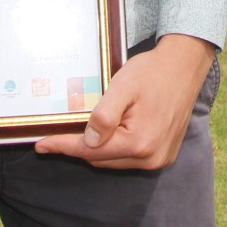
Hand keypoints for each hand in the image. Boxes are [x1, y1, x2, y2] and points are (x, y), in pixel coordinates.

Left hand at [33, 34, 214, 169]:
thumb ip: (104, 116)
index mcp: (139, 143)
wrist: (185, 65)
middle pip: (101, 160)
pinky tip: (108, 133)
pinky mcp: (165, 155)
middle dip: (79, 147)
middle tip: (57, 134)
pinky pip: (130, 158)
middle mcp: (151, 158)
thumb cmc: (152, 72)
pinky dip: (115, 149)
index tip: (41, 145)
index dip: (63, 146)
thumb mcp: (122, 87)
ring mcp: (160, 159)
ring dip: (98, 149)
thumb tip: (88, 141)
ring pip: (115, 161)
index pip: (90, 151)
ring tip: (82, 132)